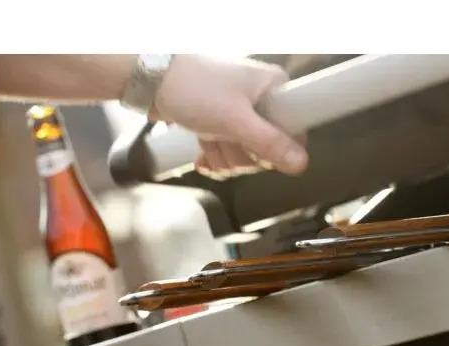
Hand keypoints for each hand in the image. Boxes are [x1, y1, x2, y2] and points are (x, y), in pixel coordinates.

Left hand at [151, 55, 307, 178]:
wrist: (147, 79)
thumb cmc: (192, 87)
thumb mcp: (236, 121)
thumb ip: (271, 145)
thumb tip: (301, 163)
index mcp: (274, 88)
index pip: (294, 131)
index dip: (277, 150)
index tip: (256, 149)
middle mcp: (260, 99)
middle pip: (267, 148)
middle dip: (241, 155)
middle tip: (225, 140)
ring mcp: (238, 112)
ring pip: (244, 153)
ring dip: (224, 156)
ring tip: (208, 141)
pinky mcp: (219, 122)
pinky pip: (227, 151)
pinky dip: (214, 158)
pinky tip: (203, 156)